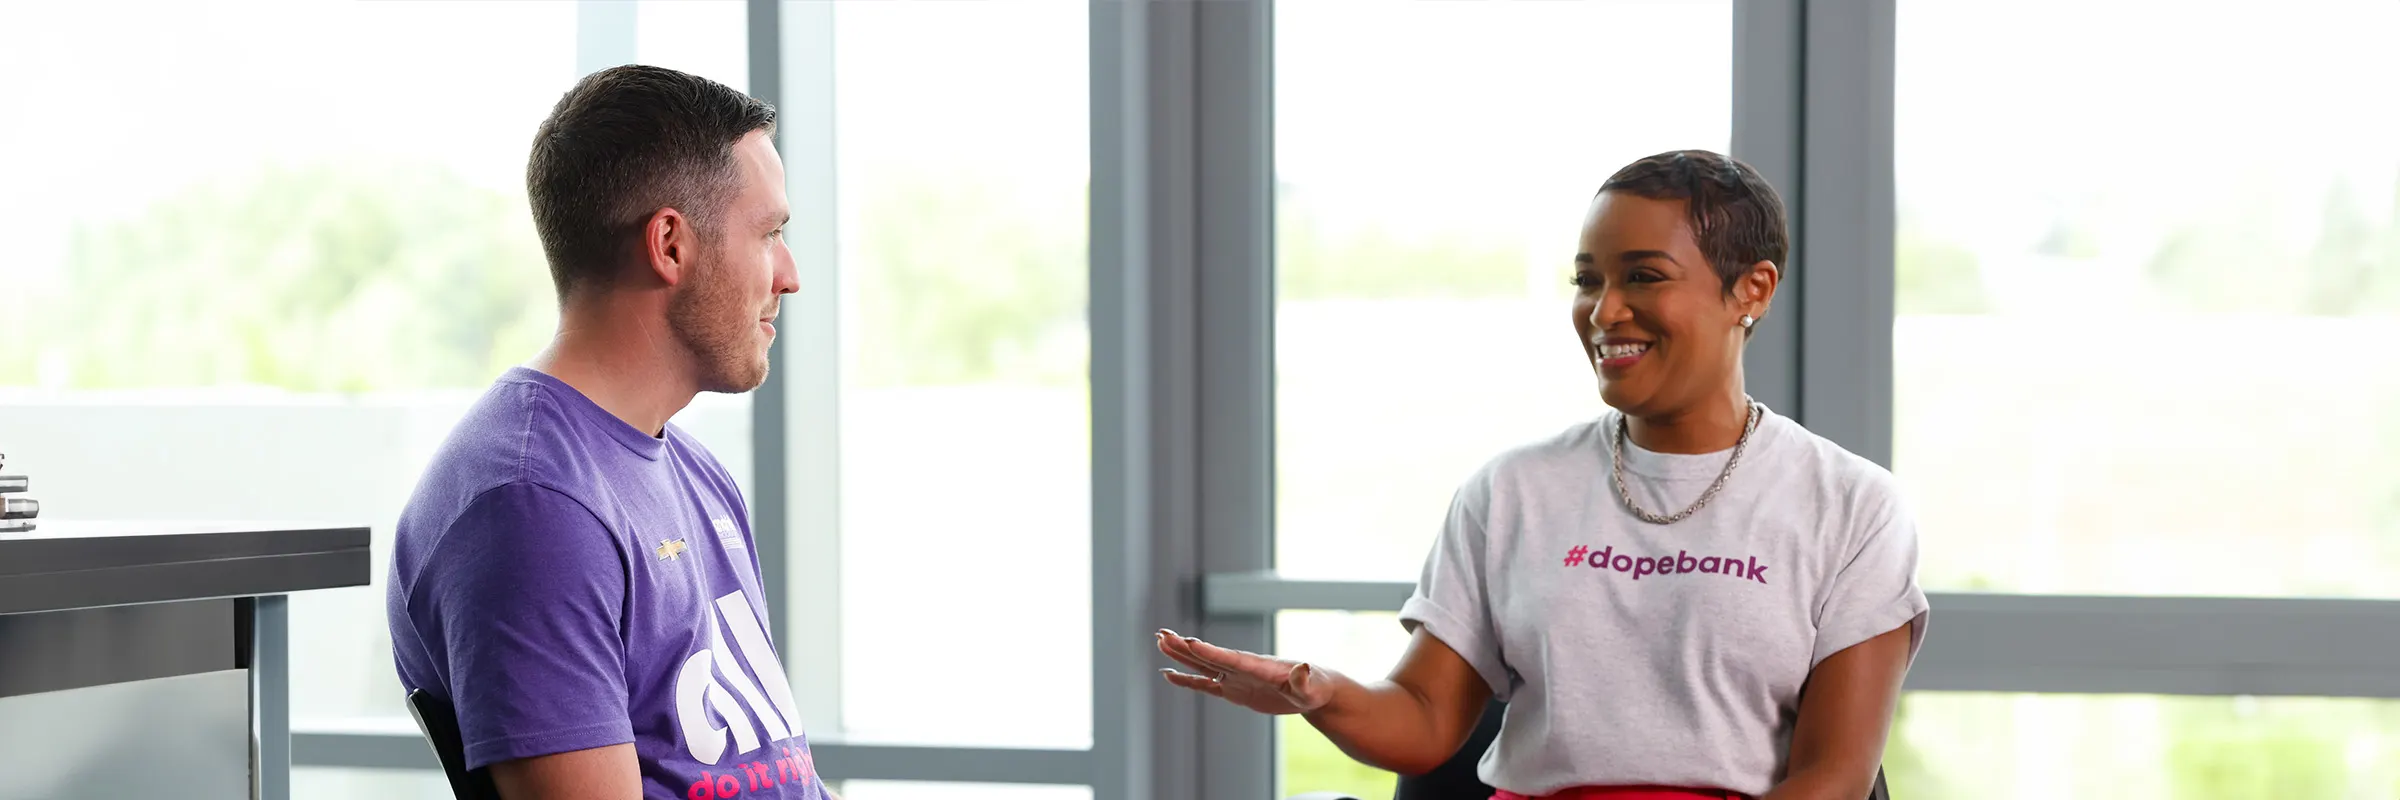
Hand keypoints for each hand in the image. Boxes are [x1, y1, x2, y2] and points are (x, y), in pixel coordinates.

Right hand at [1154, 628, 1337, 714]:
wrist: (1311, 688)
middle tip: (1162, 634)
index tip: (1189, 641)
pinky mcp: (1234, 690)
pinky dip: (1187, 681)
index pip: (1229, 658)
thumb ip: (1302, 679)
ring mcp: (1235, 677)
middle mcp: (1241, 668)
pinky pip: (1206, 685)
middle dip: (1185, 646)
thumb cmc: (1313, 687)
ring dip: (1181, 655)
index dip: (1209, 651)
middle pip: (1208, 656)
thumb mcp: (1310, 687)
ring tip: (1160, 642)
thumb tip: (1302, 667)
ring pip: (1202, 666)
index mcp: (1257, 666)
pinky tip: (1169, 674)